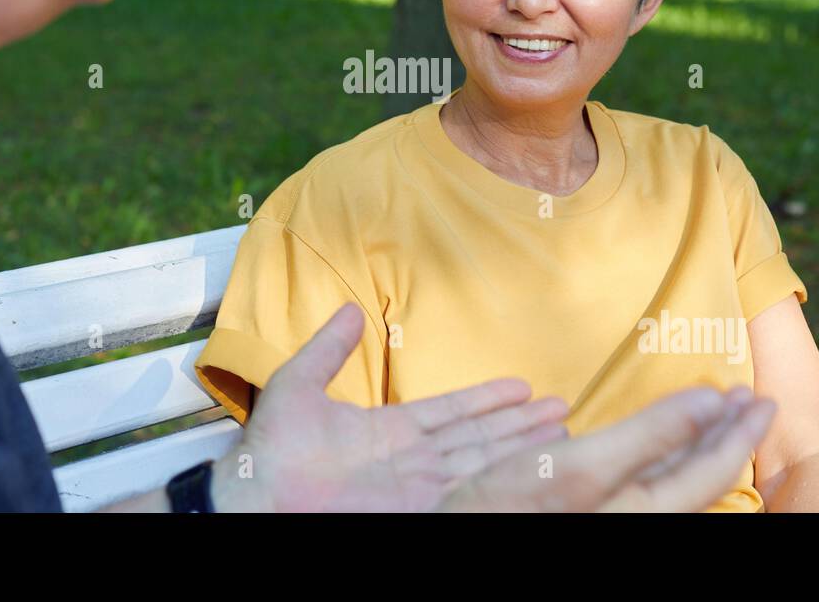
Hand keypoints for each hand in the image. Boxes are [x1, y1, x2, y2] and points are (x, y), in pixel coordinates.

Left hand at [209, 304, 568, 511]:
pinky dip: (503, 475)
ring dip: (522, 444)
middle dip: (520, 423)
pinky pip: (469, 487)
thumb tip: (347, 309)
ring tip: (561, 427)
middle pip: (479, 437)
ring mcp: (419, 489)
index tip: (521, 385)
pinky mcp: (420, 509)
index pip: (450, 412)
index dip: (486, 398)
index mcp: (388, 432)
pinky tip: (532, 463)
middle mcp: (411, 462)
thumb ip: (327, 349)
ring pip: (483, 460)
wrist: (257, 499)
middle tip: (561, 407)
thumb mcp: (298, 385)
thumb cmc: (269, 453)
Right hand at [436, 386, 775, 511]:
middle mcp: (628, 516)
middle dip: (721, 435)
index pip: (709, 470)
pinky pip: (632, 481)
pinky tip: (635, 443)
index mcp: (640, 510)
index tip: (760, 397)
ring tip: (705, 413)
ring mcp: (602, 513)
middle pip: (690, 476)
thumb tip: (715, 402)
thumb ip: (649, 436)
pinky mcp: (575, 506)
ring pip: (663, 481)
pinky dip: (650, 455)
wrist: (441, 529)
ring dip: (688, 442)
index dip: (738, 433)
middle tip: (745, 399)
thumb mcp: (579, 469)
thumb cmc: (508, 510)